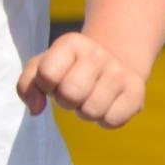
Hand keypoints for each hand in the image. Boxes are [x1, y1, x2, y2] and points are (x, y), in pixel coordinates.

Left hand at [17, 31, 145, 127]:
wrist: (115, 59)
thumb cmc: (70, 67)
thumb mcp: (44, 66)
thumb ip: (27, 85)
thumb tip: (35, 109)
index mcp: (70, 43)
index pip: (47, 74)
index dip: (45, 86)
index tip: (53, 81)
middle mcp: (97, 54)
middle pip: (69, 95)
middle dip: (65, 101)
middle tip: (72, 92)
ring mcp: (119, 72)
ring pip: (91, 112)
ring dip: (85, 111)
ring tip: (89, 96)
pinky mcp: (137, 92)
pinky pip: (112, 121)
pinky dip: (105, 119)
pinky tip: (107, 103)